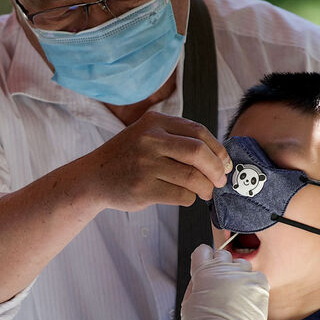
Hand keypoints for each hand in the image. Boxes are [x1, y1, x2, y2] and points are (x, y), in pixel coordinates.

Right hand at [74, 112, 231, 212]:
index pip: (198, 131)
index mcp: (154, 122)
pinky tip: (186, 196)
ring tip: (205, 191)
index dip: (218, 149)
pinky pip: (181, 195)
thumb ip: (178, 139)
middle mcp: (149, 139)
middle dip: (216, 169)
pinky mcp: (143, 189)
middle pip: (198, 152)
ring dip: (206, 188)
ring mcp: (145, 164)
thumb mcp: (147, 135)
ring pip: (192, 177)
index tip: (225, 163)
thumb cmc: (128, 157)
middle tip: (220, 180)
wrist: (93, 177)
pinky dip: (190, 198)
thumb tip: (220, 158)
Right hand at [181, 245, 268, 319]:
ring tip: (234, 296)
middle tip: (220, 287)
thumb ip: (195, 283)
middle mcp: (224, 269)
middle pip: (222, 255)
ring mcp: (244, 276)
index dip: (204, 260)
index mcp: (203, 272)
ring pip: (241, 265)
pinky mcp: (260, 285)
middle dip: (220, 268)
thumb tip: (201, 273)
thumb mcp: (187, 303)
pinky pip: (256, 277)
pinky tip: (246, 300)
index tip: (206, 270)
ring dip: (238, 275)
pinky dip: (252, 285)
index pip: (203, 250)